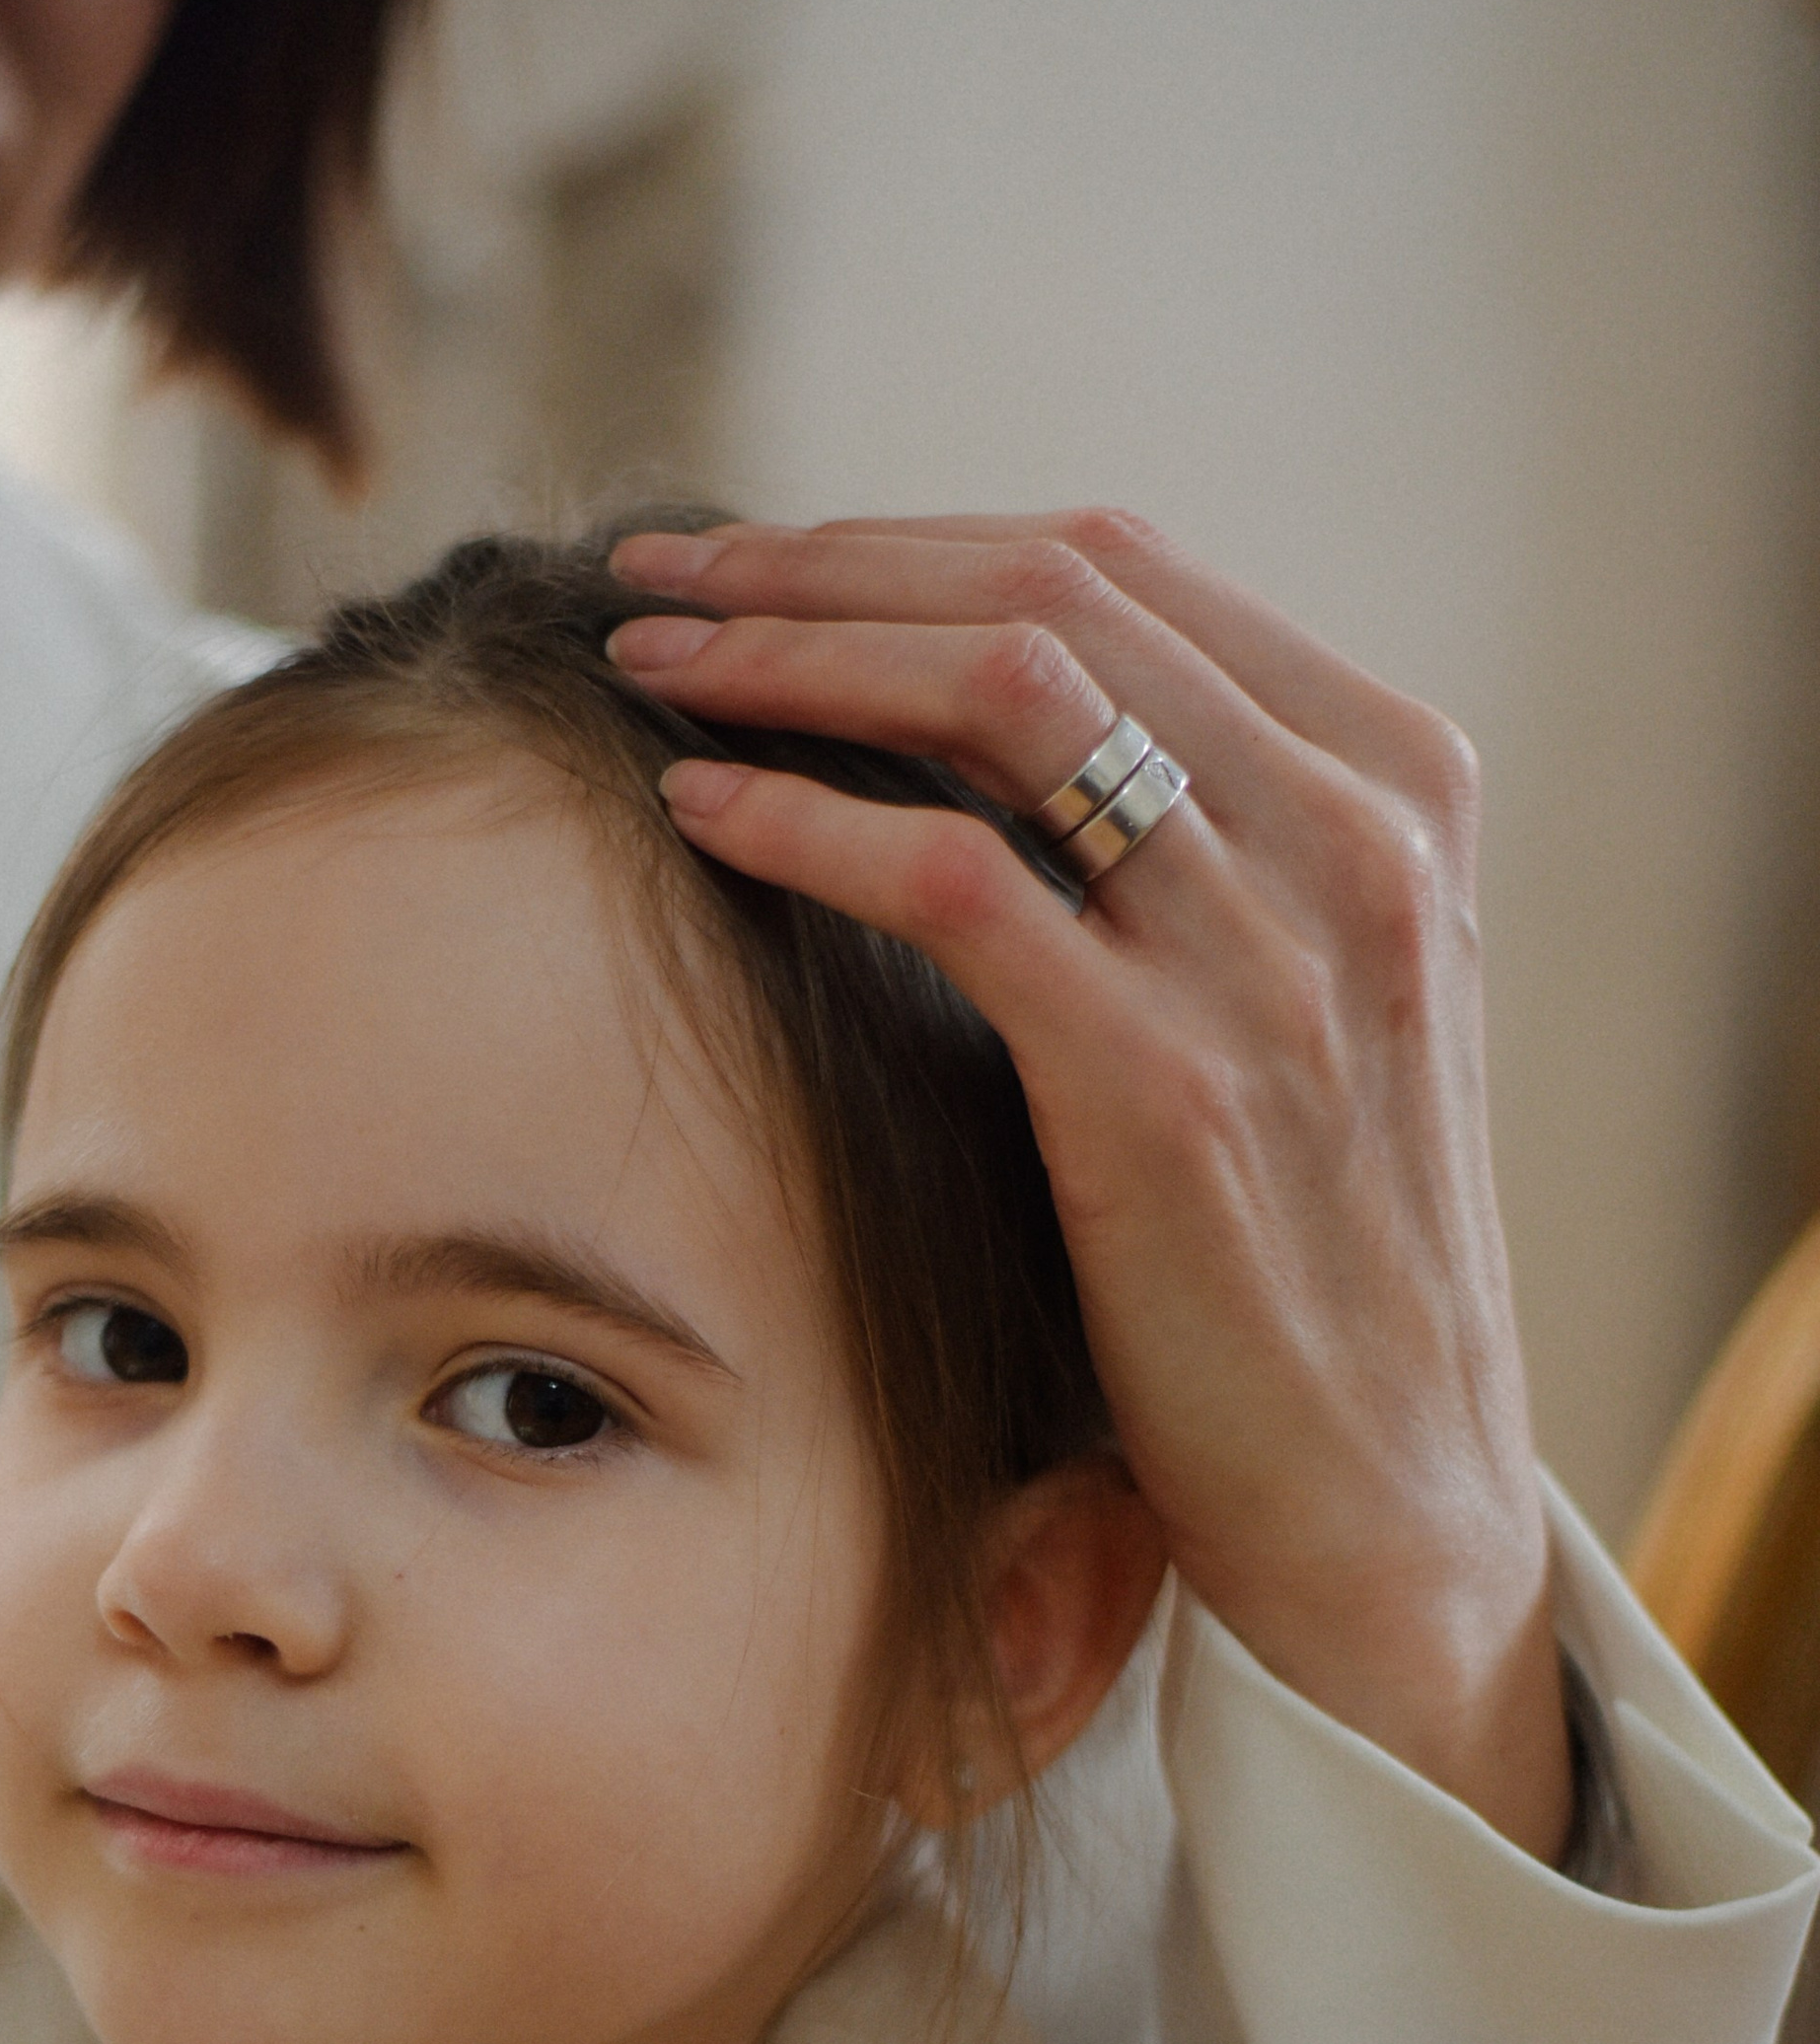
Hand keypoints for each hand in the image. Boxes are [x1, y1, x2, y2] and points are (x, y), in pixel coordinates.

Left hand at [607, 512, 1570, 1861]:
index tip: (754, 555)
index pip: (1124, 569)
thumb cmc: (1302, 1265)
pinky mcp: (1170, 1091)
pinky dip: (807, 824)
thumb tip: (968, 728)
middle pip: (1052, 595)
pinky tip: (699, 813)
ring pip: (1005, 698)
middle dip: (822, 562)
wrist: (1387, 1507)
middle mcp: (1355, 841)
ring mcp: (1273, 960)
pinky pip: (959, 887)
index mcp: (1394, 790)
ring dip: (794, 654)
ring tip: (649, 658)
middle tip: (657, 571)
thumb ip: (1191, 851)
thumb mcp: (1294, 1006)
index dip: (907, 536)